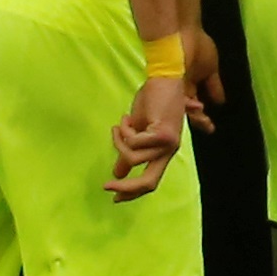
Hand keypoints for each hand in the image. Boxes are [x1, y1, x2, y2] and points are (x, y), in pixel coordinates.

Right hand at [109, 70, 189, 194]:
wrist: (164, 77)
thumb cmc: (152, 100)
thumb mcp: (138, 130)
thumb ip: (131, 151)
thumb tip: (119, 173)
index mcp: (165, 152)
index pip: (151, 181)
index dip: (134, 193)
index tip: (115, 198)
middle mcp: (169, 151)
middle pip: (149, 182)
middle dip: (127, 188)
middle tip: (106, 185)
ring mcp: (168, 143)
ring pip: (133, 157)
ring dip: (119, 142)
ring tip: (121, 125)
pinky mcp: (163, 133)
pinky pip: (133, 142)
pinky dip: (124, 132)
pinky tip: (127, 118)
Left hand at [178, 25, 223, 123]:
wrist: (182, 30)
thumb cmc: (196, 43)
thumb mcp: (211, 68)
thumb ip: (214, 86)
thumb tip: (221, 102)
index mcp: (191, 85)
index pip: (196, 107)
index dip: (203, 117)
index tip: (211, 127)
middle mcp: (181, 89)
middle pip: (188, 109)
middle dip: (198, 120)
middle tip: (209, 126)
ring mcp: (173, 87)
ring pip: (181, 107)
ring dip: (193, 113)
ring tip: (204, 119)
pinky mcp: (167, 83)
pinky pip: (175, 98)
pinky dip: (187, 104)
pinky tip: (198, 107)